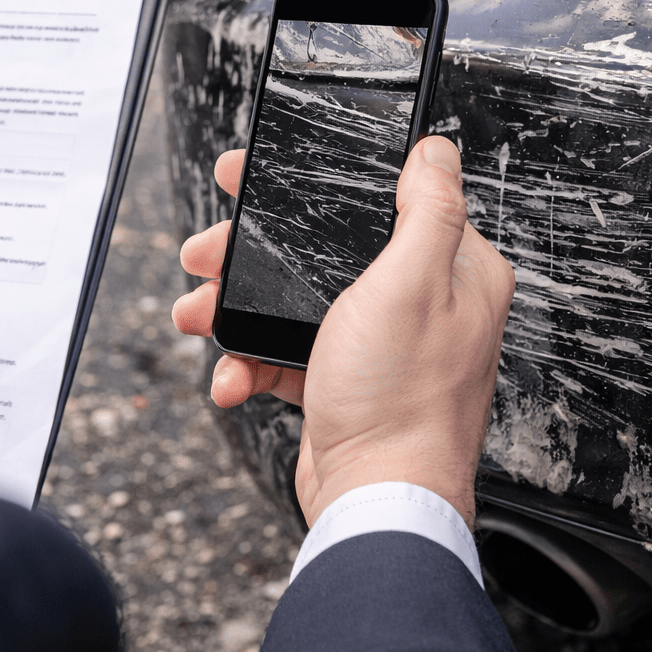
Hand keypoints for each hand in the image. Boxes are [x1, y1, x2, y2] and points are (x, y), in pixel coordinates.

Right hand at [173, 137, 514, 528]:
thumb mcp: (410, 282)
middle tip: (206, 251)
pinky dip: (251, 362)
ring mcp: (380, 346)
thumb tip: (436, 151)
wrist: (375, 500)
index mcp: (453, 270)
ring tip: (198, 311)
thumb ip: (428, 209)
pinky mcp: (343, 383)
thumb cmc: (401, 399)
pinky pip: (285, 355)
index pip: (384, 198)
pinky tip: (231, 374)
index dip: (316, 181)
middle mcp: (421, 304)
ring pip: (294, 301)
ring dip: (236, 306)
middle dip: (252, 250)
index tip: (255, 174)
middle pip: (323, 248)